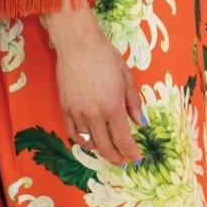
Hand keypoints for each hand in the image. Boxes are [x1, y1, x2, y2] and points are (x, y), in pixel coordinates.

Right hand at [40, 7, 141, 166]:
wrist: (78, 44)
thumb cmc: (105, 56)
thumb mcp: (126, 77)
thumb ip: (134, 103)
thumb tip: (141, 122)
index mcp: (113, 106)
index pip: (123, 139)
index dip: (131, 153)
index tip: (136, 158)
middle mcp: (94, 114)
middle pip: (106, 147)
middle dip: (116, 158)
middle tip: (123, 161)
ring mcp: (78, 113)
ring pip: (89, 143)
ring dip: (100, 151)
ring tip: (108, 151)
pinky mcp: (65, 109)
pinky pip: (73, 134)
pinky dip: (82, 142)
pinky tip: (90, 142)